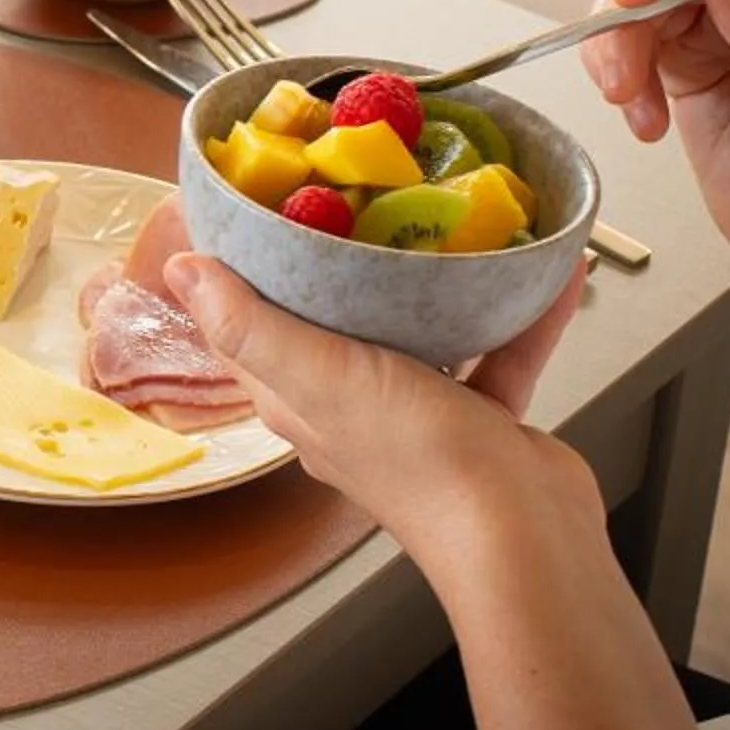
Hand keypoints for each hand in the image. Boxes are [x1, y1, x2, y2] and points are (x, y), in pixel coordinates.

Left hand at [162, 226, 595, 564]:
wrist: (524, 535)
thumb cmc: (416, 459)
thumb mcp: (317, 376)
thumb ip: (249, 325)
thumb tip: (180, 270)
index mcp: (296, 398)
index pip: (245, 328)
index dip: (236, 269)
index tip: (250, 205)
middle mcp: (349, 407)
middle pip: (332, 321)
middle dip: (342, 260)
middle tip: (360, 194)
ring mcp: (417, 414)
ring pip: (419, 332)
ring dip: (437, 282)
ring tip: (454, 221)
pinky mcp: (482, 421)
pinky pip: (497, 352)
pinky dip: (518, 313)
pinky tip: (548, 271)